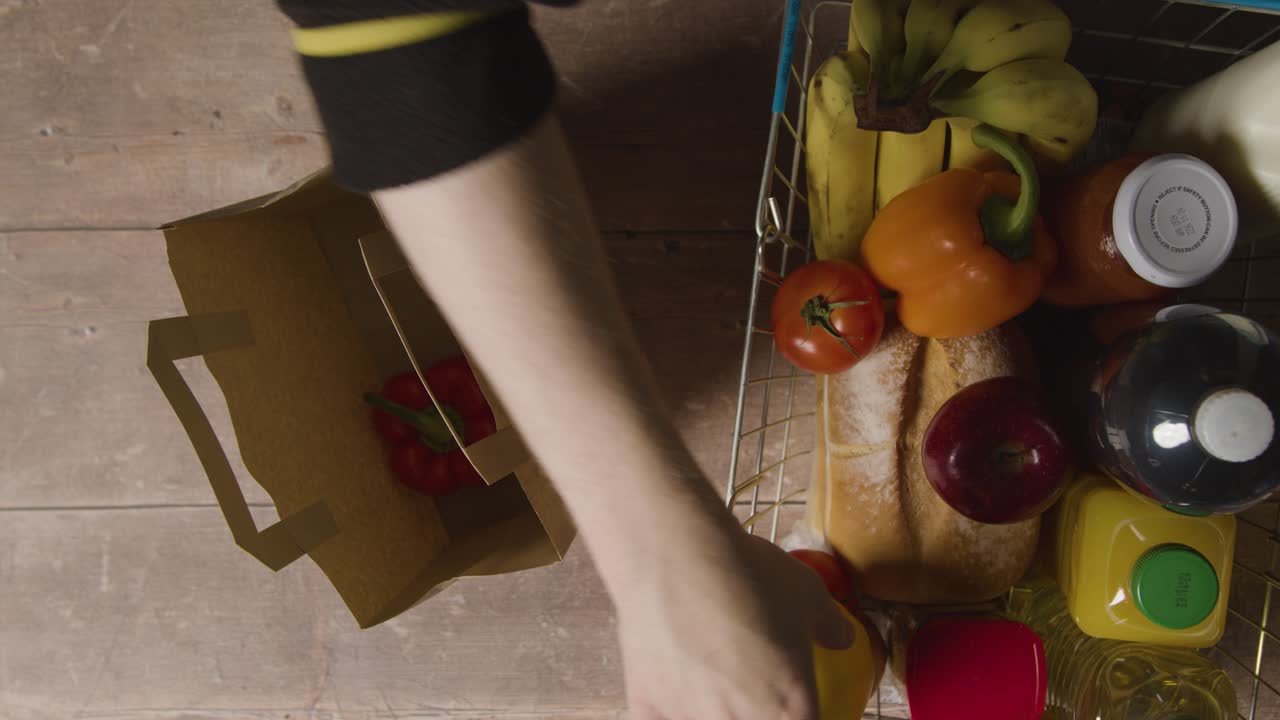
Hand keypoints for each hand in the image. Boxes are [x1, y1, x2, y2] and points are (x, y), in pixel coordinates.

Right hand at [613, 530, 852, 719]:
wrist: (673, 553)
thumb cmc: (743, 572)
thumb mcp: (807, 592)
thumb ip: (829, 625)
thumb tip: (839, 636)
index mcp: (789, 711)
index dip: (800, 713)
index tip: (795, 701)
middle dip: (757, 711)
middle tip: (752, 688)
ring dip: (712, 709)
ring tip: (710, 678)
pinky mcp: (647, 710)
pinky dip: (670, 706)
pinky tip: (673, 685)